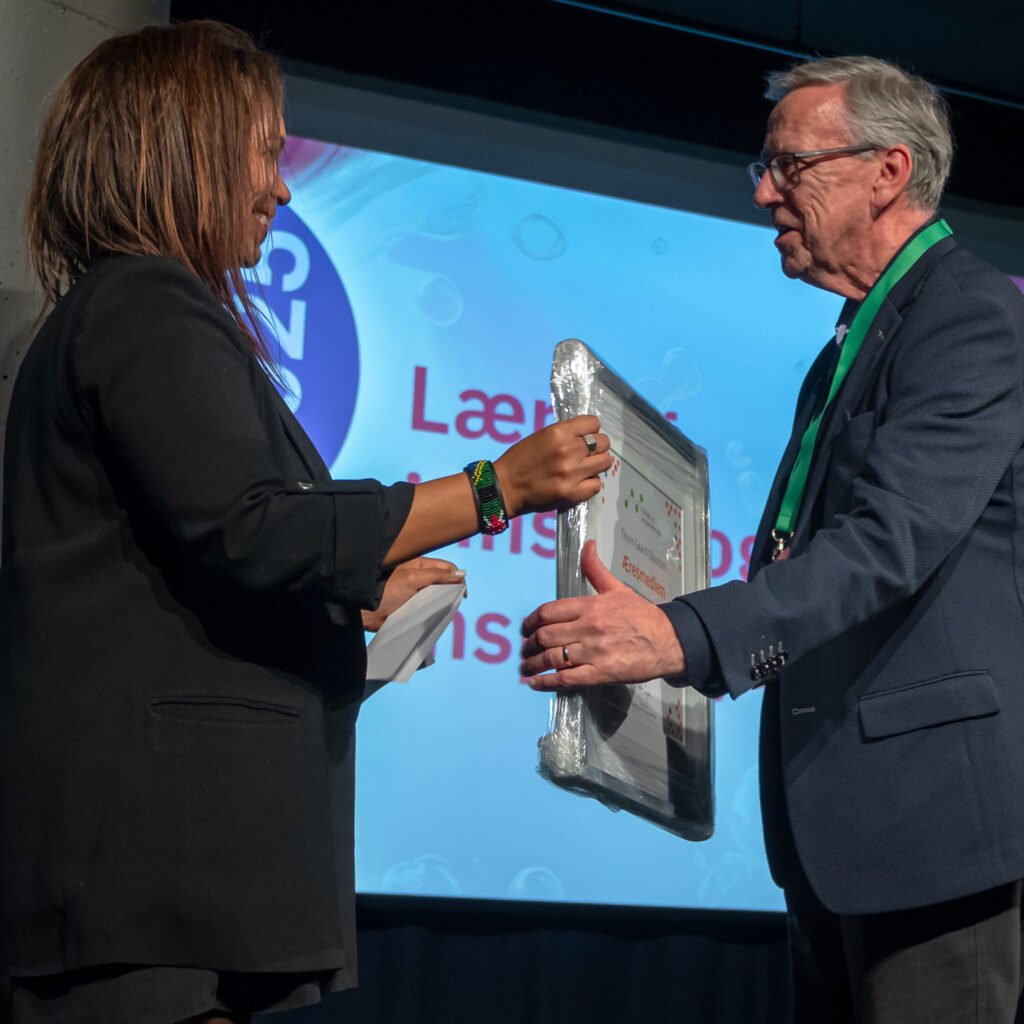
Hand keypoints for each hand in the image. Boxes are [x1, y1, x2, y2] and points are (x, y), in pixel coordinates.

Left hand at [362, 557, 465, 632]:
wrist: (369, 612)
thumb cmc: (387, 592)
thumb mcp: (412, 579)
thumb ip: (437, 575)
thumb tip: (460, 574)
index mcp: (420, 564)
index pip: (447, 567)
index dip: (457, 577)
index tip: (462, 592)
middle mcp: (421, 575)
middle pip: (446, 579)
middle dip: (453, 588)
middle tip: (456, 600)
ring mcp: (419, 589)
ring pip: (441, 592)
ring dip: (446, 599)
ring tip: (446, 607)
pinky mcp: (416, 603)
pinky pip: (433, 603)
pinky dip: (438, 607)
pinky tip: (439, 612)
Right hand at [494, 415, 611, 517]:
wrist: (505, 487)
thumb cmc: (519, 461)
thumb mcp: (541, 437)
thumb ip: (565, 434)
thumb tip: (587, 435)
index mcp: (558, 432)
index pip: (593, 423)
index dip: (590, 430)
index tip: (585, 438)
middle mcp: (568, 450)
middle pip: (603, 442)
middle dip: (596, 448)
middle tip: (585, 455)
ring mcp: (572, 472)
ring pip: (605, 462)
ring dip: (596, 465)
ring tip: (584, 469)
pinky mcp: (573, 493)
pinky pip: (597, 484)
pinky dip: (590, 484)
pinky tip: (578, 483)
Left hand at [519, 540, 684, 689]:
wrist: (669, 641)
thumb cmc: (643, 616)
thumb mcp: (618, 588)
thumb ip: (596, 569)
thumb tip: (588, 545)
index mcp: (590, 606)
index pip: (549, 612)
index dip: (531, 621)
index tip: (526, 627)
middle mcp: (588, 628)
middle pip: (546, 636)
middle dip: (529, 644)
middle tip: (524, 649)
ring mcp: (594, 652)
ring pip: (552, 657)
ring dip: (533, 664)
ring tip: (525, 667)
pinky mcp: (601, 673)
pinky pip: (567, 678)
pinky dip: (547, 682)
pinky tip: (535, 683)